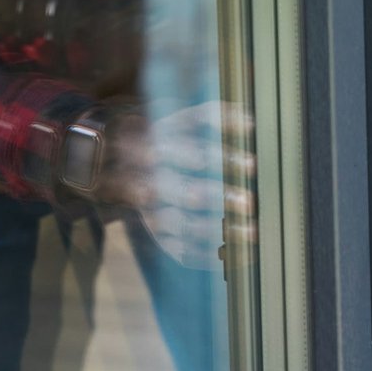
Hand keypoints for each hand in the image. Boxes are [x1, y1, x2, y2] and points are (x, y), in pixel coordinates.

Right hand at [96, 101, 256, 269]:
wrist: (119, 165)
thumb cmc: (168, 138)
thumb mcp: (185, 119)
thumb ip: (216, 115)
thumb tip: (250, 122)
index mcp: (158, 149)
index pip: (189, 152)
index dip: (220, 158)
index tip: (252, 164)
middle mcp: (151, 182)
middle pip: (184, 192)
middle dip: (219, 197)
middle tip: (250, 202)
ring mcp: (151, 213)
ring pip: (181, 225)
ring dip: (216, 230)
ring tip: (250, 232)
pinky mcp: (156, 236)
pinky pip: (178, 250)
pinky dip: (205, 255)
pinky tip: (232, 255)